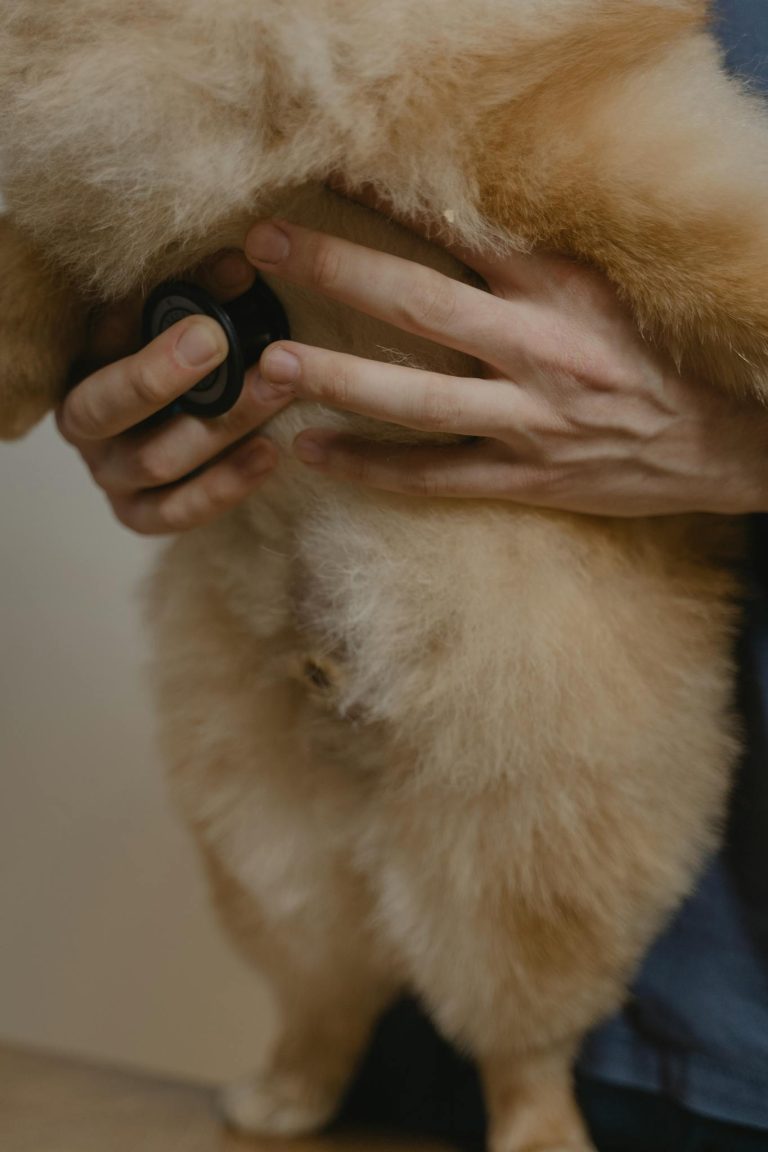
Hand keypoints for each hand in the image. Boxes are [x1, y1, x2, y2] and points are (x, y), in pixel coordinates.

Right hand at [56, 252, 290, 533]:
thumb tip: (240, 264)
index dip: (142, 311)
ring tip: (276, 389)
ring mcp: (113, 478)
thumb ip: (199, 297)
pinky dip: (225, 486)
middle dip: (162, 374)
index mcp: (81, 368)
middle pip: (111, 407)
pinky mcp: (144, 516)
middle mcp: (87, 430)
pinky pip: (179, 512)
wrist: (180, 433)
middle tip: (219, 340)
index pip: (100, 338)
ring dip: (219, 424)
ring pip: (155, 461)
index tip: (201, 286)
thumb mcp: (180, 326)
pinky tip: (270, 452)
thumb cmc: (184, 366)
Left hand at [245, 218, 767, 515]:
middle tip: (264, 242)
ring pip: (416, 399)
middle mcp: (540, 348)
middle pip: (418, 303)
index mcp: (562, 288)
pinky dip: (372, 467)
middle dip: (336, 268)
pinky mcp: (528, 477)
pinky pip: (436, 476)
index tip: (326, 171)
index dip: (387, 198)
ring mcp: (531, 419)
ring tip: (271, 364)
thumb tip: (461, 230)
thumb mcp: (612, 290)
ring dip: (337, 378)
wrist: (736, 441)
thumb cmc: (673, 357)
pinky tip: (313, 452)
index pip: (460, 227)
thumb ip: (538, 265)